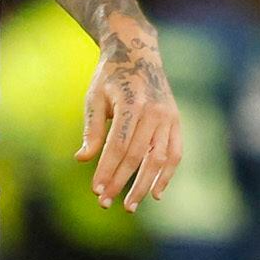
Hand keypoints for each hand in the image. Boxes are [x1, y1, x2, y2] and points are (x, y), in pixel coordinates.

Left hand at [77, 22, 181, 209]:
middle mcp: (155, 111)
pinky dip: (166, 175)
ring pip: (159, 159)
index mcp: (133, 103)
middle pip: (138, 156)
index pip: (119, 145)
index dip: (108, 170)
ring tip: (130, 206)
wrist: (139, 53)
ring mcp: (169, 117)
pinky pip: (175, 154)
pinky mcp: (176, 122)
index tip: (96, 190)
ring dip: (144, 186)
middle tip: (105, 203)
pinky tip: (155, 194)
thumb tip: (83, 159)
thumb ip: (92, 129)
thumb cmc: (110, 76)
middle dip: (121, 182)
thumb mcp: (94, 97)